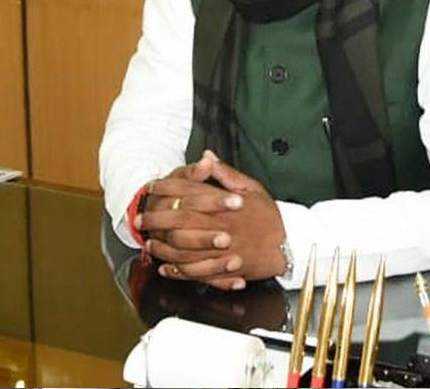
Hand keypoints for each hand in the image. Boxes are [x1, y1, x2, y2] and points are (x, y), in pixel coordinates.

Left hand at [142, 157, 285, 288]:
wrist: (289, 244)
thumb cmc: (269, 216)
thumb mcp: (251, 187)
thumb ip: (225, 174)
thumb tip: (207, 157)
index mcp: (224, 205)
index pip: (188, 194)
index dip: (166, 190)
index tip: (150, 189)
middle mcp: (220, 227)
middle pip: (179, 222)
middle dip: (156, 220)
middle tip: (140, 220)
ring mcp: (221, 251)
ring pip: (184, 250)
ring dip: (163, 248)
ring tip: (149, 245)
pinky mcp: (224, 270)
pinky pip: (196, 272)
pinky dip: (178, 271)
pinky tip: (166, 268)